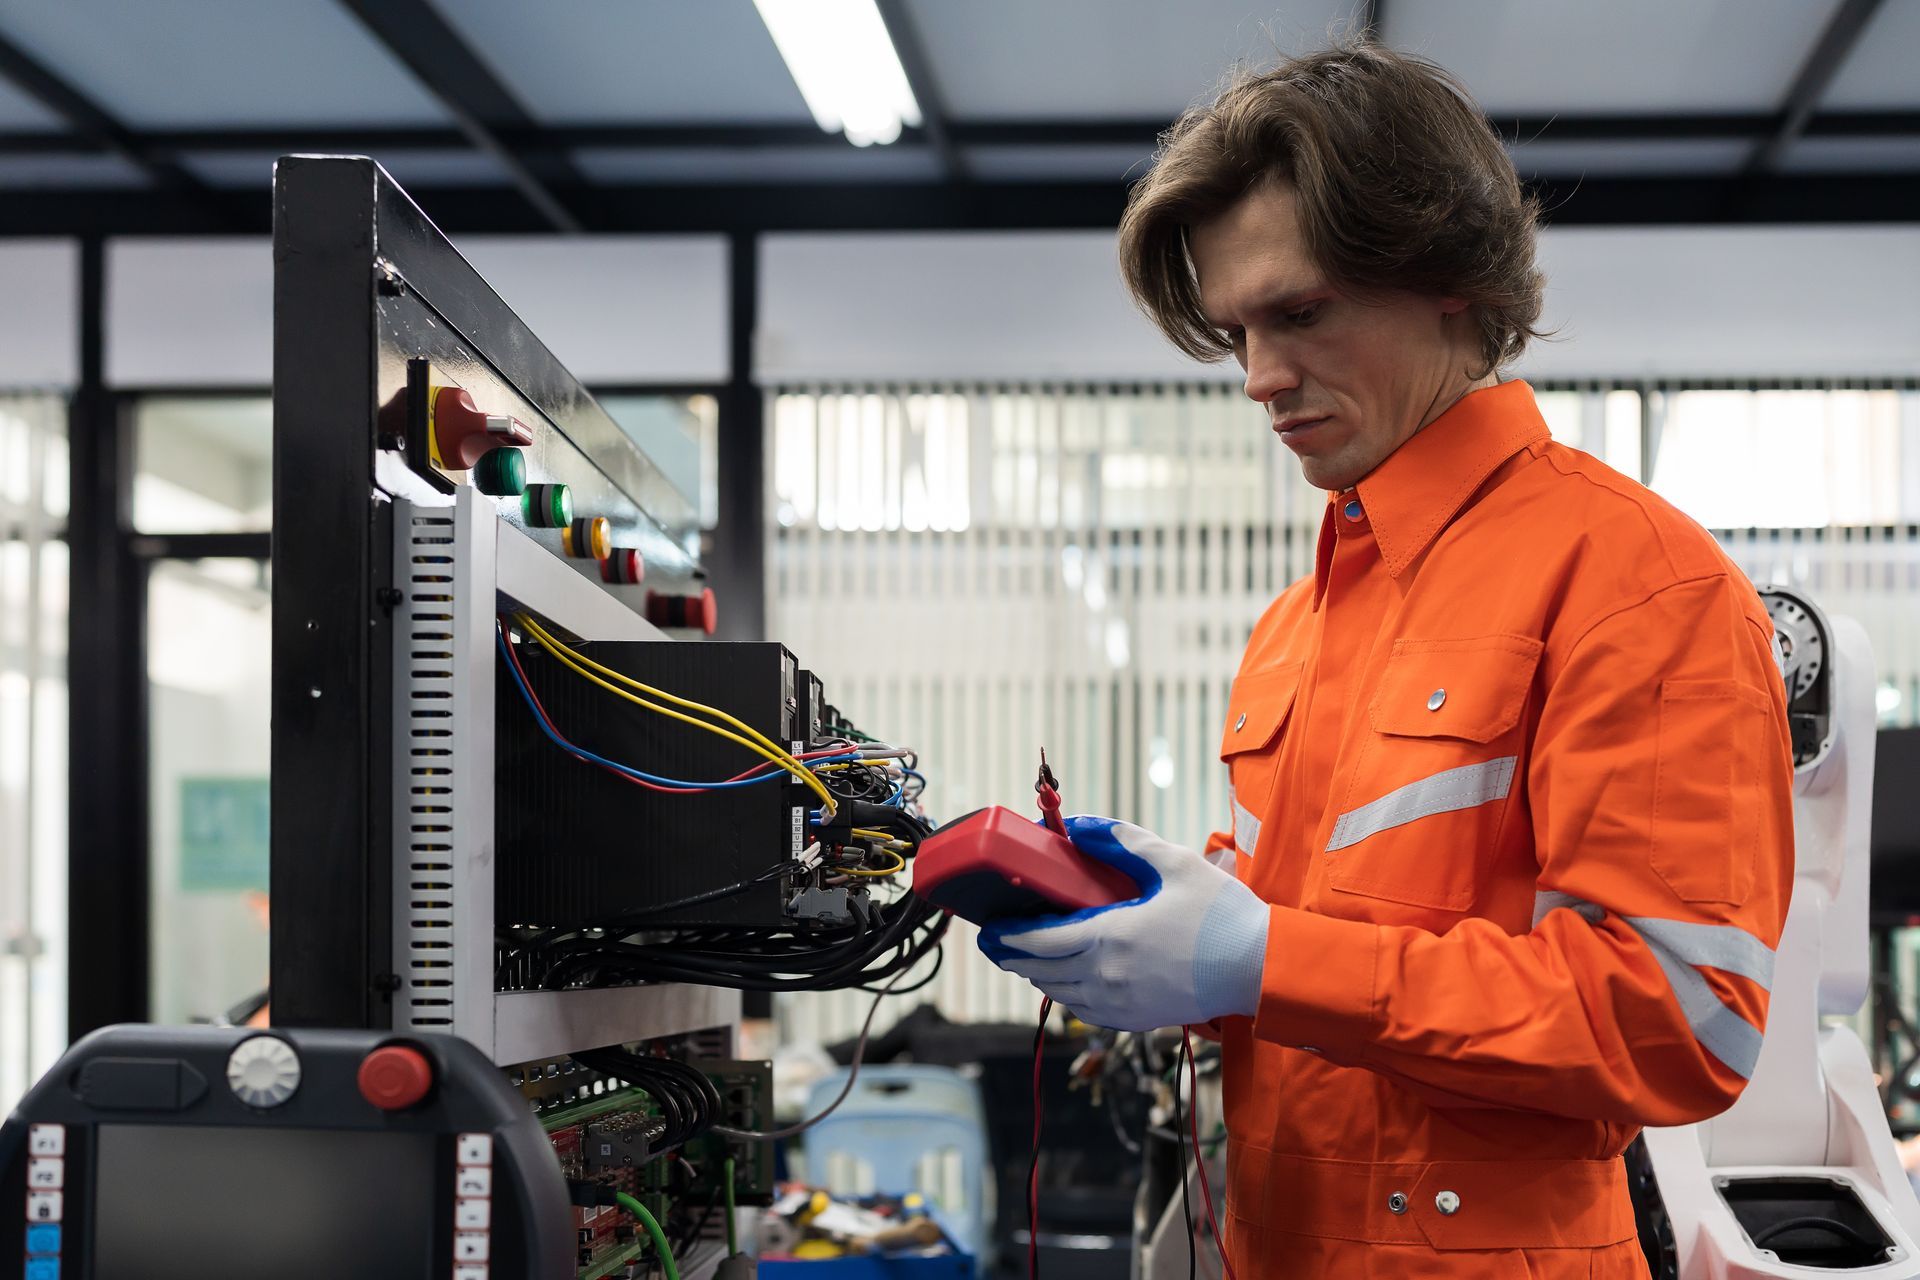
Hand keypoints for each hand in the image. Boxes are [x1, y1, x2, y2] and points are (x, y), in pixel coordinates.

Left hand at [978, 815, 1268, 1030]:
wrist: (1260, 969)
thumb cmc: (1221, 914)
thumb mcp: (1171, 862)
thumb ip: (1119, 841)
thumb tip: (1077, 825)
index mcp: (1110, 937)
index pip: (1038, 941)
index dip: (1007, 936)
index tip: (988, 929)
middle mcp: (1107, 977)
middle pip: (1039, 970)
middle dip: (1012, 955)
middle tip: (995, 941)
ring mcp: (1120, 1005)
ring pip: (1058, 993)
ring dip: (1038, 974)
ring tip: (1027, 955)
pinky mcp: (1135, 1020)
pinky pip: (1083, 1010)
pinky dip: (1065, 993)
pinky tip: (1067, 978)